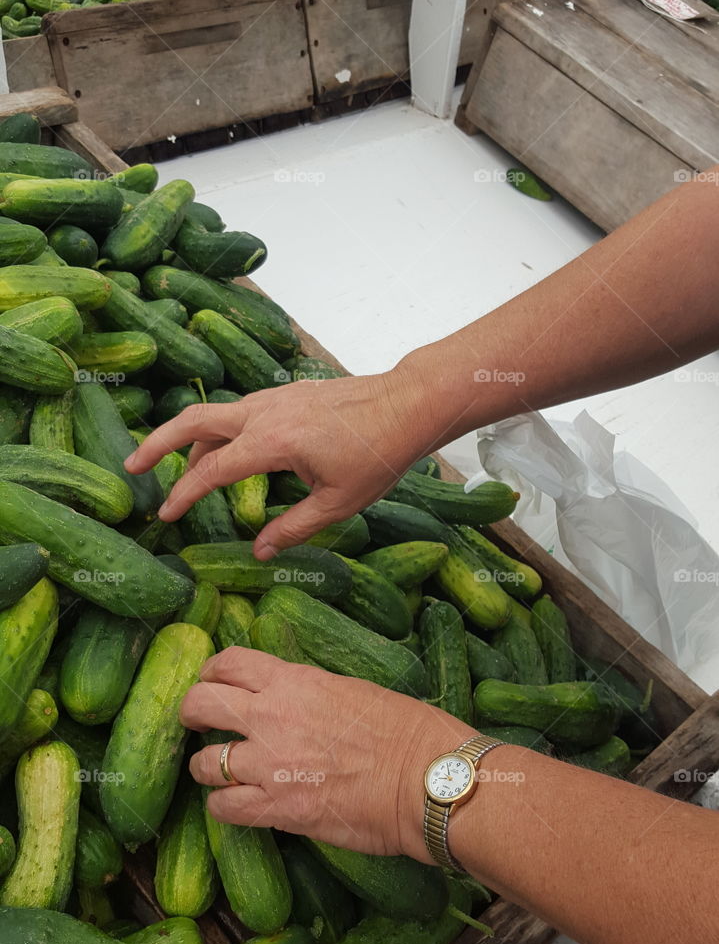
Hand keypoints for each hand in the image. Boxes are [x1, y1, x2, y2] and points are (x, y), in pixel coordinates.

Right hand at [124, 365, 431, 558]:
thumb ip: (292, 528)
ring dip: (193, 438)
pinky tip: (230, 450)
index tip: (164, 514)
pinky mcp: (288, 393)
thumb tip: (258, 551)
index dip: (183, 494)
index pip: (212, 470)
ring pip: (217, 412)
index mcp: (272, 442)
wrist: (409, 403)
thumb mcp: (337, 503)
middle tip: (133, 465)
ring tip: (186, 471)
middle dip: (158, 442)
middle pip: (194, 420)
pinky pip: (241, 409)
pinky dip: (222, 428)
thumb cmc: (379, 454)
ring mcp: (275, 397)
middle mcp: (265, 412)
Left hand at [183, 648, 465, 860]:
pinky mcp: (276, 809)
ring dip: (207, 767)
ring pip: (204, 762)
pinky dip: (223, 807)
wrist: (425, 779)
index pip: (229, 663)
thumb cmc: (407, 731)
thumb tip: (294, 699)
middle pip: (201, 704)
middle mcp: (270, 717)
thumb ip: (311, 692)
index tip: (213, 681)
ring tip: (219, 772)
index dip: (213, 672)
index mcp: (294, 681)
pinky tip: (236, 806)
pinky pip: (223, 808)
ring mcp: (268, 765)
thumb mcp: (353, 690)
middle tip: (199, 723)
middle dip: (192, 713)